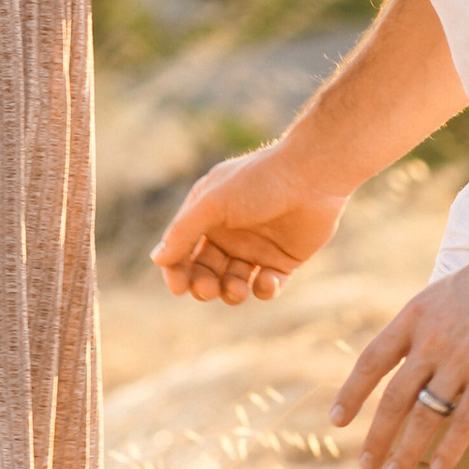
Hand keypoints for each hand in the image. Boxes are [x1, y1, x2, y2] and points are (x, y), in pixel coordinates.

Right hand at [152, 146, 346, 303]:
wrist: (312, 176)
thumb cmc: (258, 182)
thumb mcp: (212, 203)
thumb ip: (183, 231)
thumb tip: (157, 260)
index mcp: (207, 215)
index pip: (182, 251)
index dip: (176, 271)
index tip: (178, 287)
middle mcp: (229, 234)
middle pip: (205, 272)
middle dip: (203, 286)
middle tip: (208, 289)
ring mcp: (256, 248)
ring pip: (233, 284)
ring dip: (231, 292)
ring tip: (238, 287)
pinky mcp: (283, 260)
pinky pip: (266, 286)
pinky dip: (263, 289)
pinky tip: (267, 280)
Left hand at [332, 231, 468, 468]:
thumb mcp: (442, 295)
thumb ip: (422, 327)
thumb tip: (406, 357)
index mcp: (413, 318)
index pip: (371, 361)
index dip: (351, 393)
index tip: (336, 420)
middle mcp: (430, 341)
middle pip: (393, 398)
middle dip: (376, 436)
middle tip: (365, 464)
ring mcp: (461, 360)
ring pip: (424, 416)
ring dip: (405, 451)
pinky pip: (465, 420)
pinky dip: (450, 448)